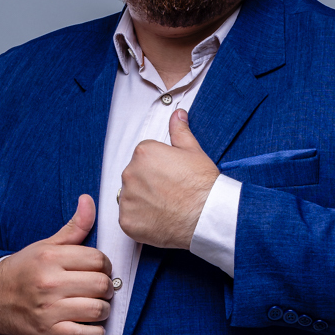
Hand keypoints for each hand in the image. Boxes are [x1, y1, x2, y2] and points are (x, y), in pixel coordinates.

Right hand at [0, 195, 112, 334]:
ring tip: (95, 306)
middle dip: (107, 288)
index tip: (99, 270)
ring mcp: (49, 310)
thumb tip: (88, 200)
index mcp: (50, 258)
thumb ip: (73, 228)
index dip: (105, 265)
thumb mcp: (46, 246)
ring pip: (98, 310)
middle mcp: (50, 283)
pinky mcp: (50, 332)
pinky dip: (96, 333)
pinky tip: (90, 325)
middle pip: (101, 284)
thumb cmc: (25, 271)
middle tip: (99, 290)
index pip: (98, 259)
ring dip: (103, 310)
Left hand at [119, 109, 219, 248]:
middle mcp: (130, 173)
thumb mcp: (194, 151)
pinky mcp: (127, 220)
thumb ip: (179, 131)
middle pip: (135, 176)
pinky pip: (129, 218)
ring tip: (165, 207)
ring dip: (143, 202)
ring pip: (131, 198)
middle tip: (170, 193)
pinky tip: (159, 220)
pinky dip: (141, 221)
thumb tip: (177, 114)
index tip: (172, 177)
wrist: (206, 217)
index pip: (144, 157)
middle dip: (149, 183)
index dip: (159, 168)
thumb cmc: (202, 185)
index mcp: (144, 152)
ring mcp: (127, 198)